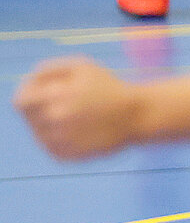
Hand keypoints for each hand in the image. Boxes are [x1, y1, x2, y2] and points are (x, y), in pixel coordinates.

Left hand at [13, 57, 145, 159]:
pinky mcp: (64, 156)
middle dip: (43, 107)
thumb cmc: (108, 86)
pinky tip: (81, 129)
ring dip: (51, 122)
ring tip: (77, 116)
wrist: (136, 115)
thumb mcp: (83, 66)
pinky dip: (60, 136)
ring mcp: (58, 142)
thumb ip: (50, 69)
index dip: (29, 94)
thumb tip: (28, 82)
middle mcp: (53, 122)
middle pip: (29, 116)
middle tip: (65, 102)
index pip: (20, 101)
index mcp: (55, 98)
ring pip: (39, 131)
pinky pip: (50, 144)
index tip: (43, 91)